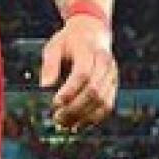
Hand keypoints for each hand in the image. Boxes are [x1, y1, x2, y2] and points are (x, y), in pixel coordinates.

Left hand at [39, 15, 117, 129]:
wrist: (92, 33)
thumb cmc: (68, 42)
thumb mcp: (53, 47)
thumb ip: (49, 65)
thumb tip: (45, 87)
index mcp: (88, 51)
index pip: (82, 74)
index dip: (69, 91)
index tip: (54, 103)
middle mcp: (105, 63)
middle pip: (94, 90)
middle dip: (75, 108)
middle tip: (56, 118)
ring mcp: (112, 75)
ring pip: (103, 101)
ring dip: (84, 117)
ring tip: (65, 125)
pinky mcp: (114, 86)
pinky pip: (108, 106)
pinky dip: (94, 119)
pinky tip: (78, 125)